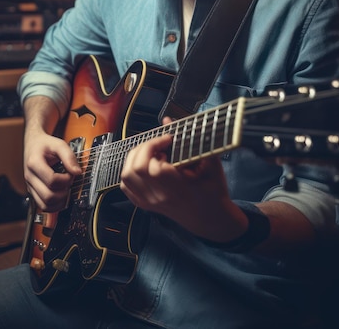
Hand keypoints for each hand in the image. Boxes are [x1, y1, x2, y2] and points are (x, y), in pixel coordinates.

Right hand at [23, 96, 80, 212]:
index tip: (71, 173)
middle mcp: (29, 177)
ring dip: (60, 201)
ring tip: (66, 190)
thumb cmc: (45, 144)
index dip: (66, 179)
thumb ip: (69, 156)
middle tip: (69, 182)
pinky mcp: (32, 192)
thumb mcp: (58, 144)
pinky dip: (54, 206)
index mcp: (34, 163)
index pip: (52, 180)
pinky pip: (42, 206)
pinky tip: (61, 196)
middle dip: (64, 192)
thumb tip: (77, 172)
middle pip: (48, 196)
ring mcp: (30, 186)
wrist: (33, 144)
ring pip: (45, 205)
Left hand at [119, 117, 247, 240]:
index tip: (169, 139)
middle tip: (159, 144)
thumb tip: (167, 120)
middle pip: (135, 168)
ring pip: (127, 176)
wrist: (211, 220)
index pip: (153, 166)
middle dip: (144, 148)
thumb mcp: (210, 164)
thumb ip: (191, 140)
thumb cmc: (213, 191)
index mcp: (178, 188)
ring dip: (135, 157)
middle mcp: (160, 196)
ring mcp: (150, 202)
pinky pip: (126, 186)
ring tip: (152, 154)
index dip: (156, 145)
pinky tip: (145, 165)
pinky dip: (130, 170)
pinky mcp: (146, 205)